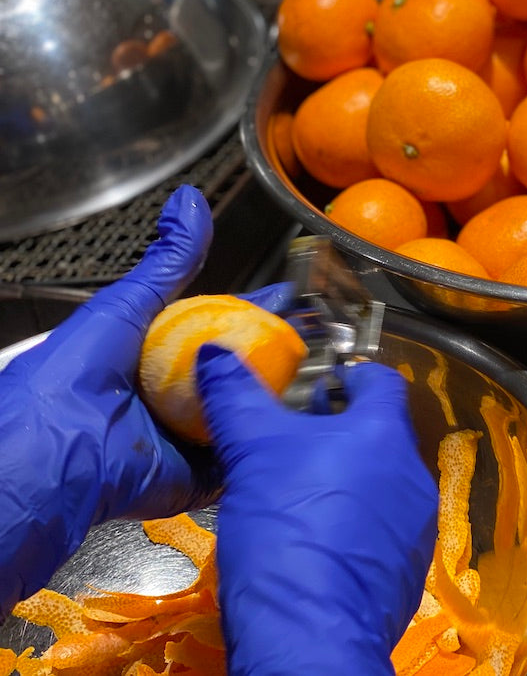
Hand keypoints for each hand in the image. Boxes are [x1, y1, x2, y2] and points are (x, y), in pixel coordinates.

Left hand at [0, 185, 289, 613]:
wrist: (56, 453)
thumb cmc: (73, 375)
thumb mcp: (128, 304)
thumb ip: (167, 261)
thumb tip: (190, 203)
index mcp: (150, 355)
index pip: (213, 328)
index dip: (251, 313)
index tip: (287, 300)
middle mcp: (167, 397)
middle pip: (234, 373)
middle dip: (273, 356)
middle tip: (310, 337)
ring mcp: (181, 440)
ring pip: (240, 417)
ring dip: (271, 403)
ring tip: (313, 379)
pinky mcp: (190, 479)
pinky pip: (236, 461)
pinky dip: (259, 447)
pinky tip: (287, 426)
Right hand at [196, 348, 437, 675]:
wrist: (311, 631)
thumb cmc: (286, 526)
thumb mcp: (251, 451)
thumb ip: (237, 396)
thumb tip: (217, 353)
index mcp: (384, 433)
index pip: (381, 380)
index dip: (349, 375)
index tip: (316, 385)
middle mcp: (412, 473)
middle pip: (380, 433)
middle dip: (339, 431)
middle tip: (291, 441)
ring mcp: (416, 525)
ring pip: (381, 484)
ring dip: (347, 480)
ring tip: (296, 495)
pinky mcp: (407, 568)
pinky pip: (381, 531)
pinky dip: (353, 526)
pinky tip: (314, 543)